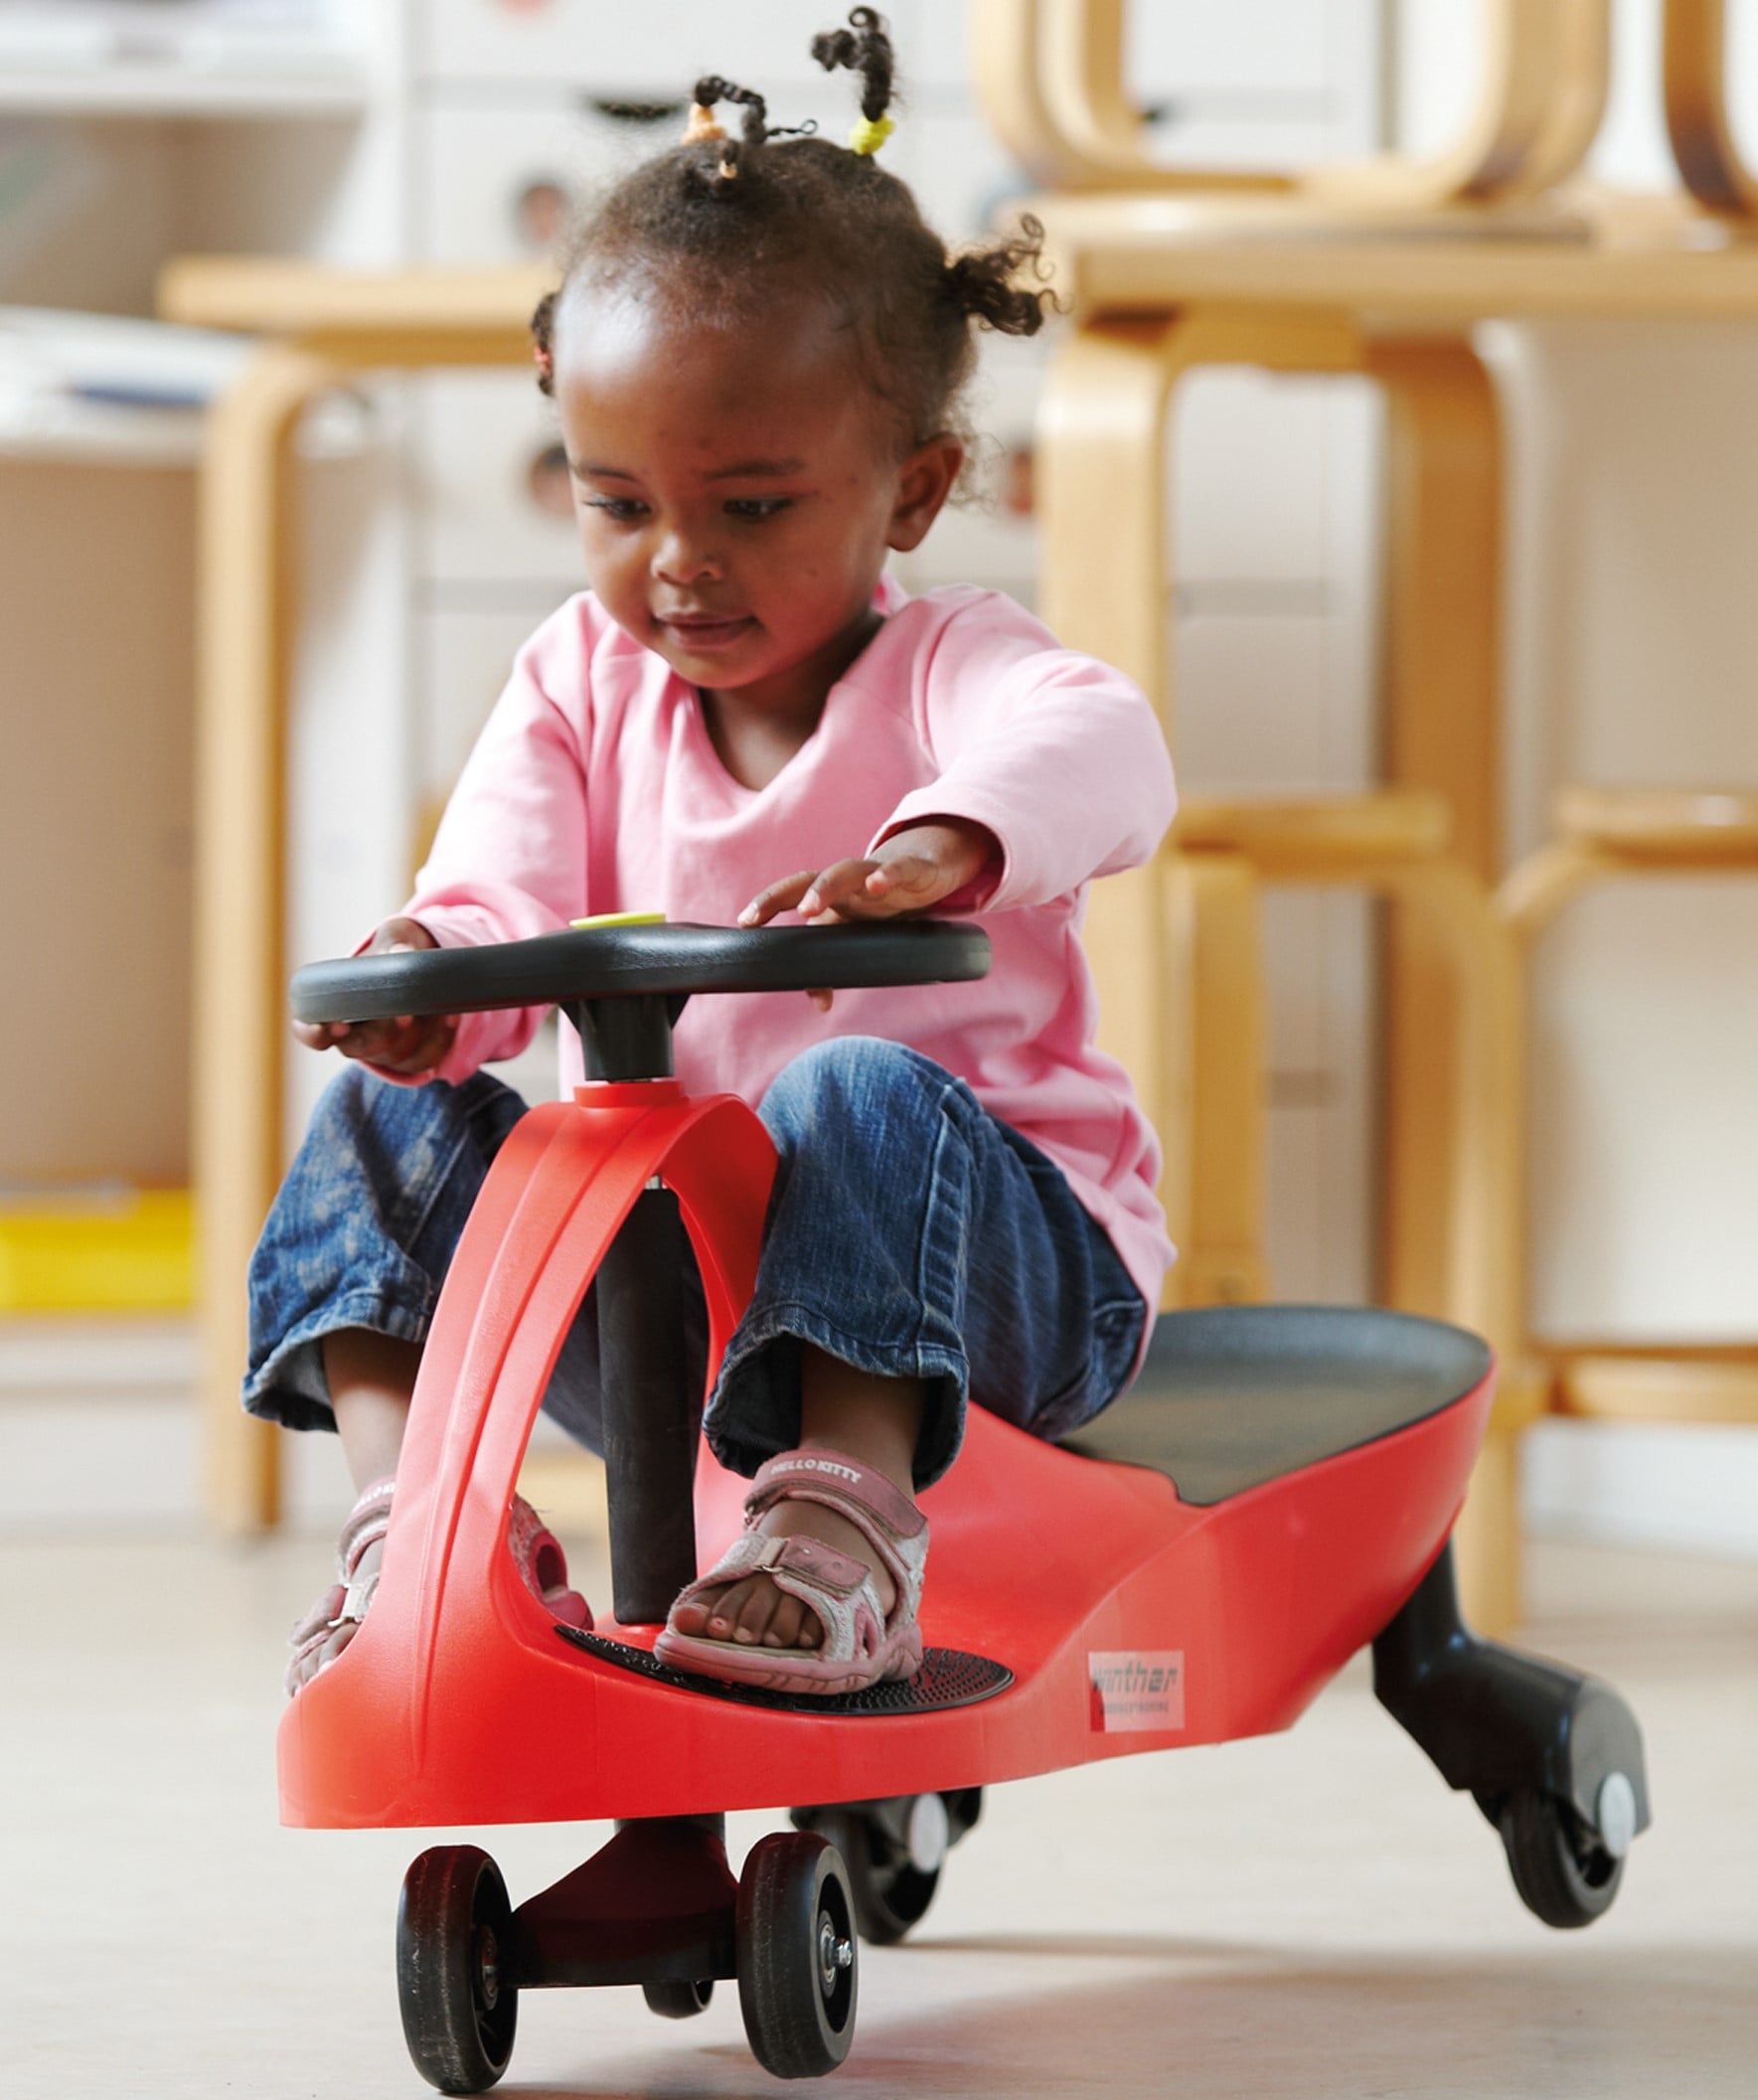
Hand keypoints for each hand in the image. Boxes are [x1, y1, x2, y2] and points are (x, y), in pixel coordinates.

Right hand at [290, 916, 458, 1075]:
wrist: (428, 962)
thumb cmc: (398, 947)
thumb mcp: (396, 935)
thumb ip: (395, 941)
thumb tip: (402, 953)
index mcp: (333, 1006)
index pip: (309, 1031)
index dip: (314, 1033)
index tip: (334, 1025)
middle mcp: (354, 1035)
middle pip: (358, 1048)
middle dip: (381, 1033)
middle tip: (403, 1014)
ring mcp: (384, 1050)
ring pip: (396, 1055)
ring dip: (418, 1033)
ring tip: (435, 1006)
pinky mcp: (413, 1058)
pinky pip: (426, 1059)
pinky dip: (441, 1039)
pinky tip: (451, 1015)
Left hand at [738, 819, 996, 1011]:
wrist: (927, 868)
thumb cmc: (882, 904)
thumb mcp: (857, 935)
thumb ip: (833, 966)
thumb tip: (819, 1003)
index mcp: (830, 894)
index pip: (791, 894)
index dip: (766, 905)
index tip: (743, 924)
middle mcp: (847, 881)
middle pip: (808, 878)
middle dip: (782, 896)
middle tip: (758, 916)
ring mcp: (875, 873)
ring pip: (846, 871)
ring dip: (825, 887)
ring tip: (810, 908)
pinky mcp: (909, 871)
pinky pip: (897, 870)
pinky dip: (887, 875)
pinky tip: (878, 884)